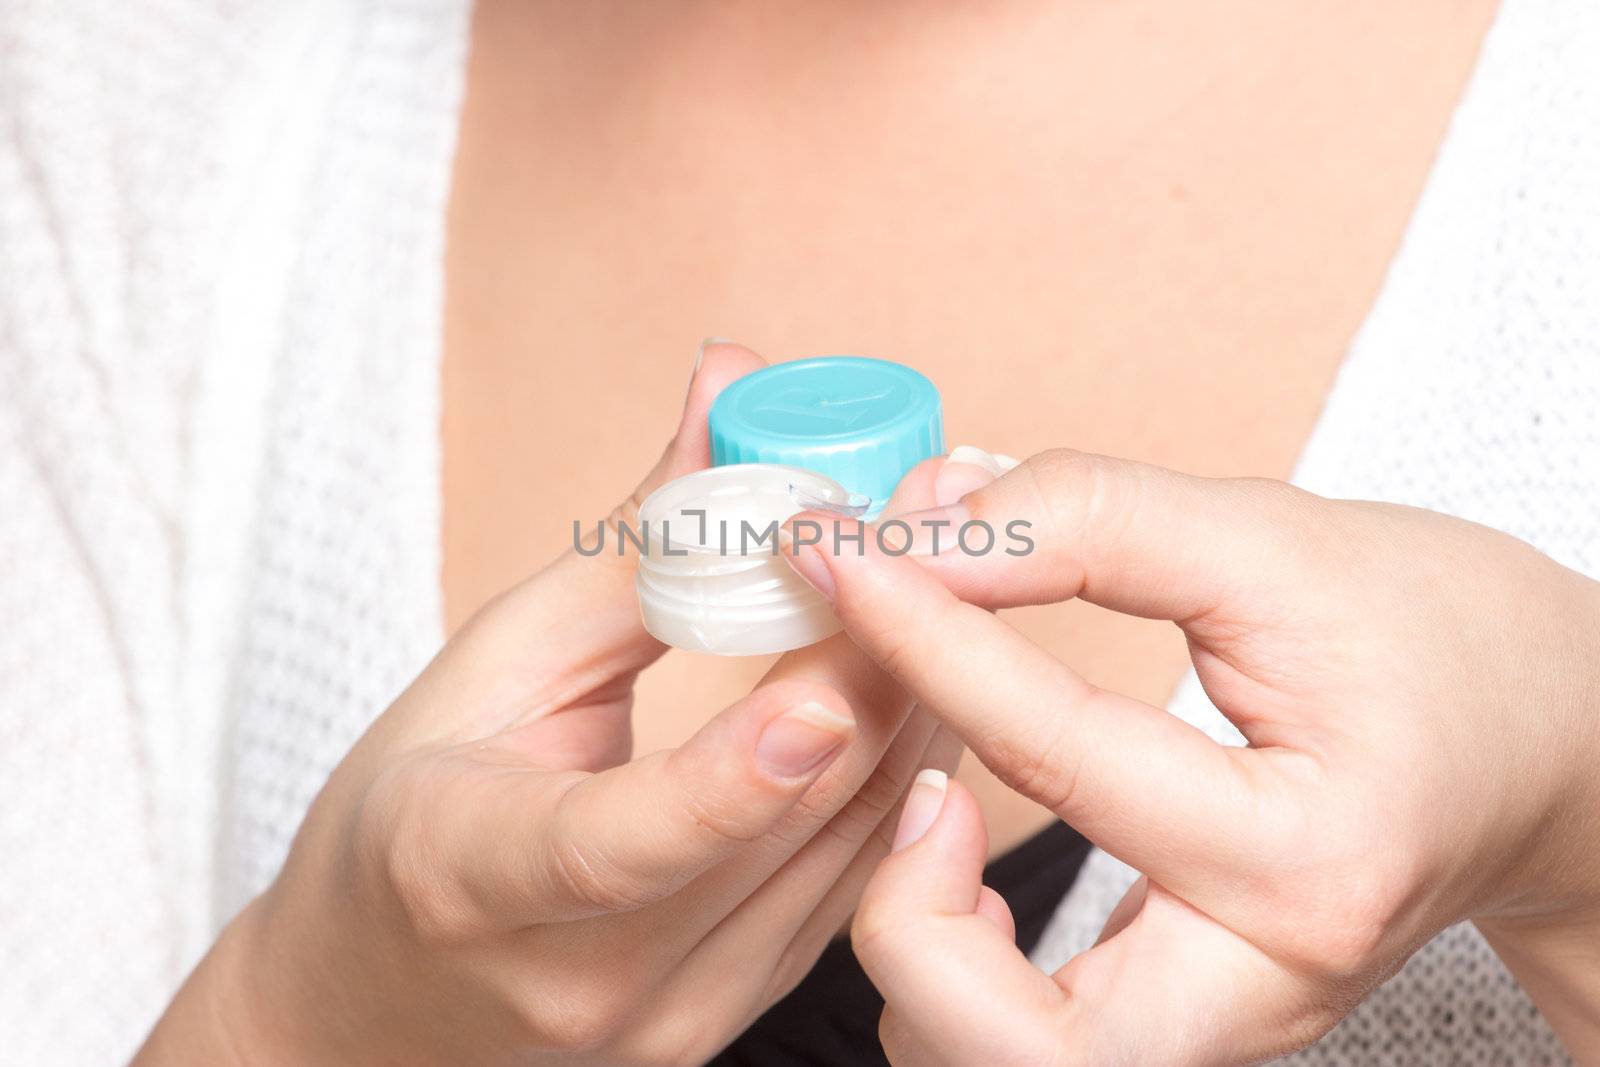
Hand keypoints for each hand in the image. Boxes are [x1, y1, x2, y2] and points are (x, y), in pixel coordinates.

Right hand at [135, 342, 956, 1066]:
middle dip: (875, 656)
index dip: (729, 776)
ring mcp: (676, 1019)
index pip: (616, 846)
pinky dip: (898, 766)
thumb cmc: (411, 816)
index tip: (819, 688)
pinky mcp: (737, 1015)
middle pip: (782, 829)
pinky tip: (920, 670)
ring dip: (911, 698)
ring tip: (942, 567)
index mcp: (478, 881)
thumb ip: (632, 542)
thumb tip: (727, 382)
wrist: (382, 1002)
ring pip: (852, 853)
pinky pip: (856, 881)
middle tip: (928, 517)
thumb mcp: (490, 667)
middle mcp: (592, 981)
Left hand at [785, 448, 1599, 1064]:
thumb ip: (1091, 519)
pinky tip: (957, 866)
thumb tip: (925, 517)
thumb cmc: (1434, 639)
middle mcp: (1260, 980)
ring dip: (919, 956)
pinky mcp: (1185, 1018)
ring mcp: (1221, 1023)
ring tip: (928, 821)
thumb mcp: (1278, 541)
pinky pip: (1018, 1040)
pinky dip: (950, 969)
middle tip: (913, 788)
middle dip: (910, 924)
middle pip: (1020, 1049)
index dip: (922, 632)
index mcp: (1306, 854)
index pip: (1058, 750)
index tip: (840, 550)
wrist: (1543, 748)